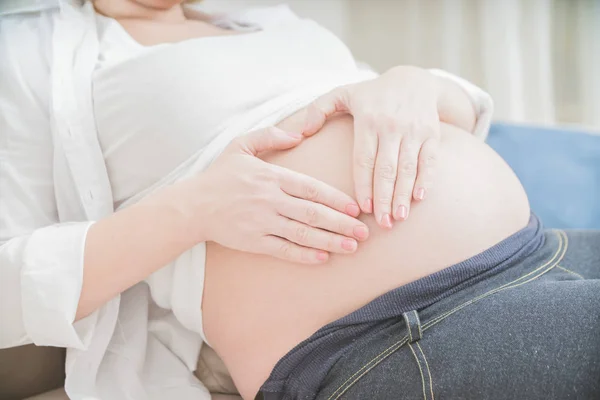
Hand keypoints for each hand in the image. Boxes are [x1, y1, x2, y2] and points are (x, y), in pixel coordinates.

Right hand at [192, 126, 368, 263]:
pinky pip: (284, 250)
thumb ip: (270, 136)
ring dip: (330, 242)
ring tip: (352, 247)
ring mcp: (262, 222)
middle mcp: (269, 200)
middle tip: (364, 233)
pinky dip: (304, 255)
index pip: (311, 188)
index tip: (356, 208)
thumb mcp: (241, 145)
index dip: (336, 199)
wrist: (193, 205)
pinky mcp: (253, 241)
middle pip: (313, 213)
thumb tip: (298, 133)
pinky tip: (323, 258)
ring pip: (303, 234)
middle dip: (342, 224)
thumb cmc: (220, 175)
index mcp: (271, 176)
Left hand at [303, 66, 440, 228]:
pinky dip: (425, 180)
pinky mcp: (432, 134)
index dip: (363, 185)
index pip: (364, 159)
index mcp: (368, 119)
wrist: (414, 80)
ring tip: (398, 218)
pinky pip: (430, 160)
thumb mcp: (342, 93)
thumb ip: (318, 109)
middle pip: (387, 168)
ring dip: (403, 194)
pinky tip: (418, 198)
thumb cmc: (372, 94)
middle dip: (384, 198)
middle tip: (381, 223)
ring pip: (408, 168)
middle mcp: (392, 125)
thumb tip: (301, 132)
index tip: (363, 208)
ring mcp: (414, 130)